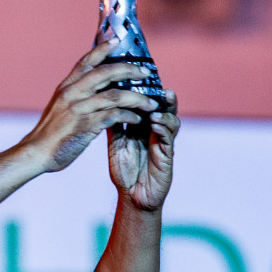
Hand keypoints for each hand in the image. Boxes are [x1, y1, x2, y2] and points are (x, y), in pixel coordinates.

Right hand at [17, 42, 160, 172]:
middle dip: (129, 70)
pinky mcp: (84, 126)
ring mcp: (78, 109)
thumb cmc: (50, 132)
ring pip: (114, 95)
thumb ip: (76, 95)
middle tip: (145, 72)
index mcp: (66, 87)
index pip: (86, 61)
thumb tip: (94, 86)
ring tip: (151, 103)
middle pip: (105, 73)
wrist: (35, 153)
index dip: (102, 49)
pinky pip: (113, 116)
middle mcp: (72, 93)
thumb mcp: (60, 106)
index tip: (118, 40)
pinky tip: (138, 119)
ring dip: (137, 98)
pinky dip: (128, 116)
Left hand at [109, 92, 178, 211]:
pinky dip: (162, 128)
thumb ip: (114, 123)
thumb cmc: (126, 170)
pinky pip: (168, 138)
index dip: (144, 89)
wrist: (132, 196)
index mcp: (143, 126)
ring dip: (163, 110)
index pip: (147, 103)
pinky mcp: (167, 155)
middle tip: (155, 81)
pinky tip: (155, 122)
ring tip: (156, 102)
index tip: (138, 75)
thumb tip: (101, 101)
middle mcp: (156, 131)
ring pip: (170, 119)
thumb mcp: (117, 143)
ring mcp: (163, 142)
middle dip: (160, 94)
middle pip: (162, 107)